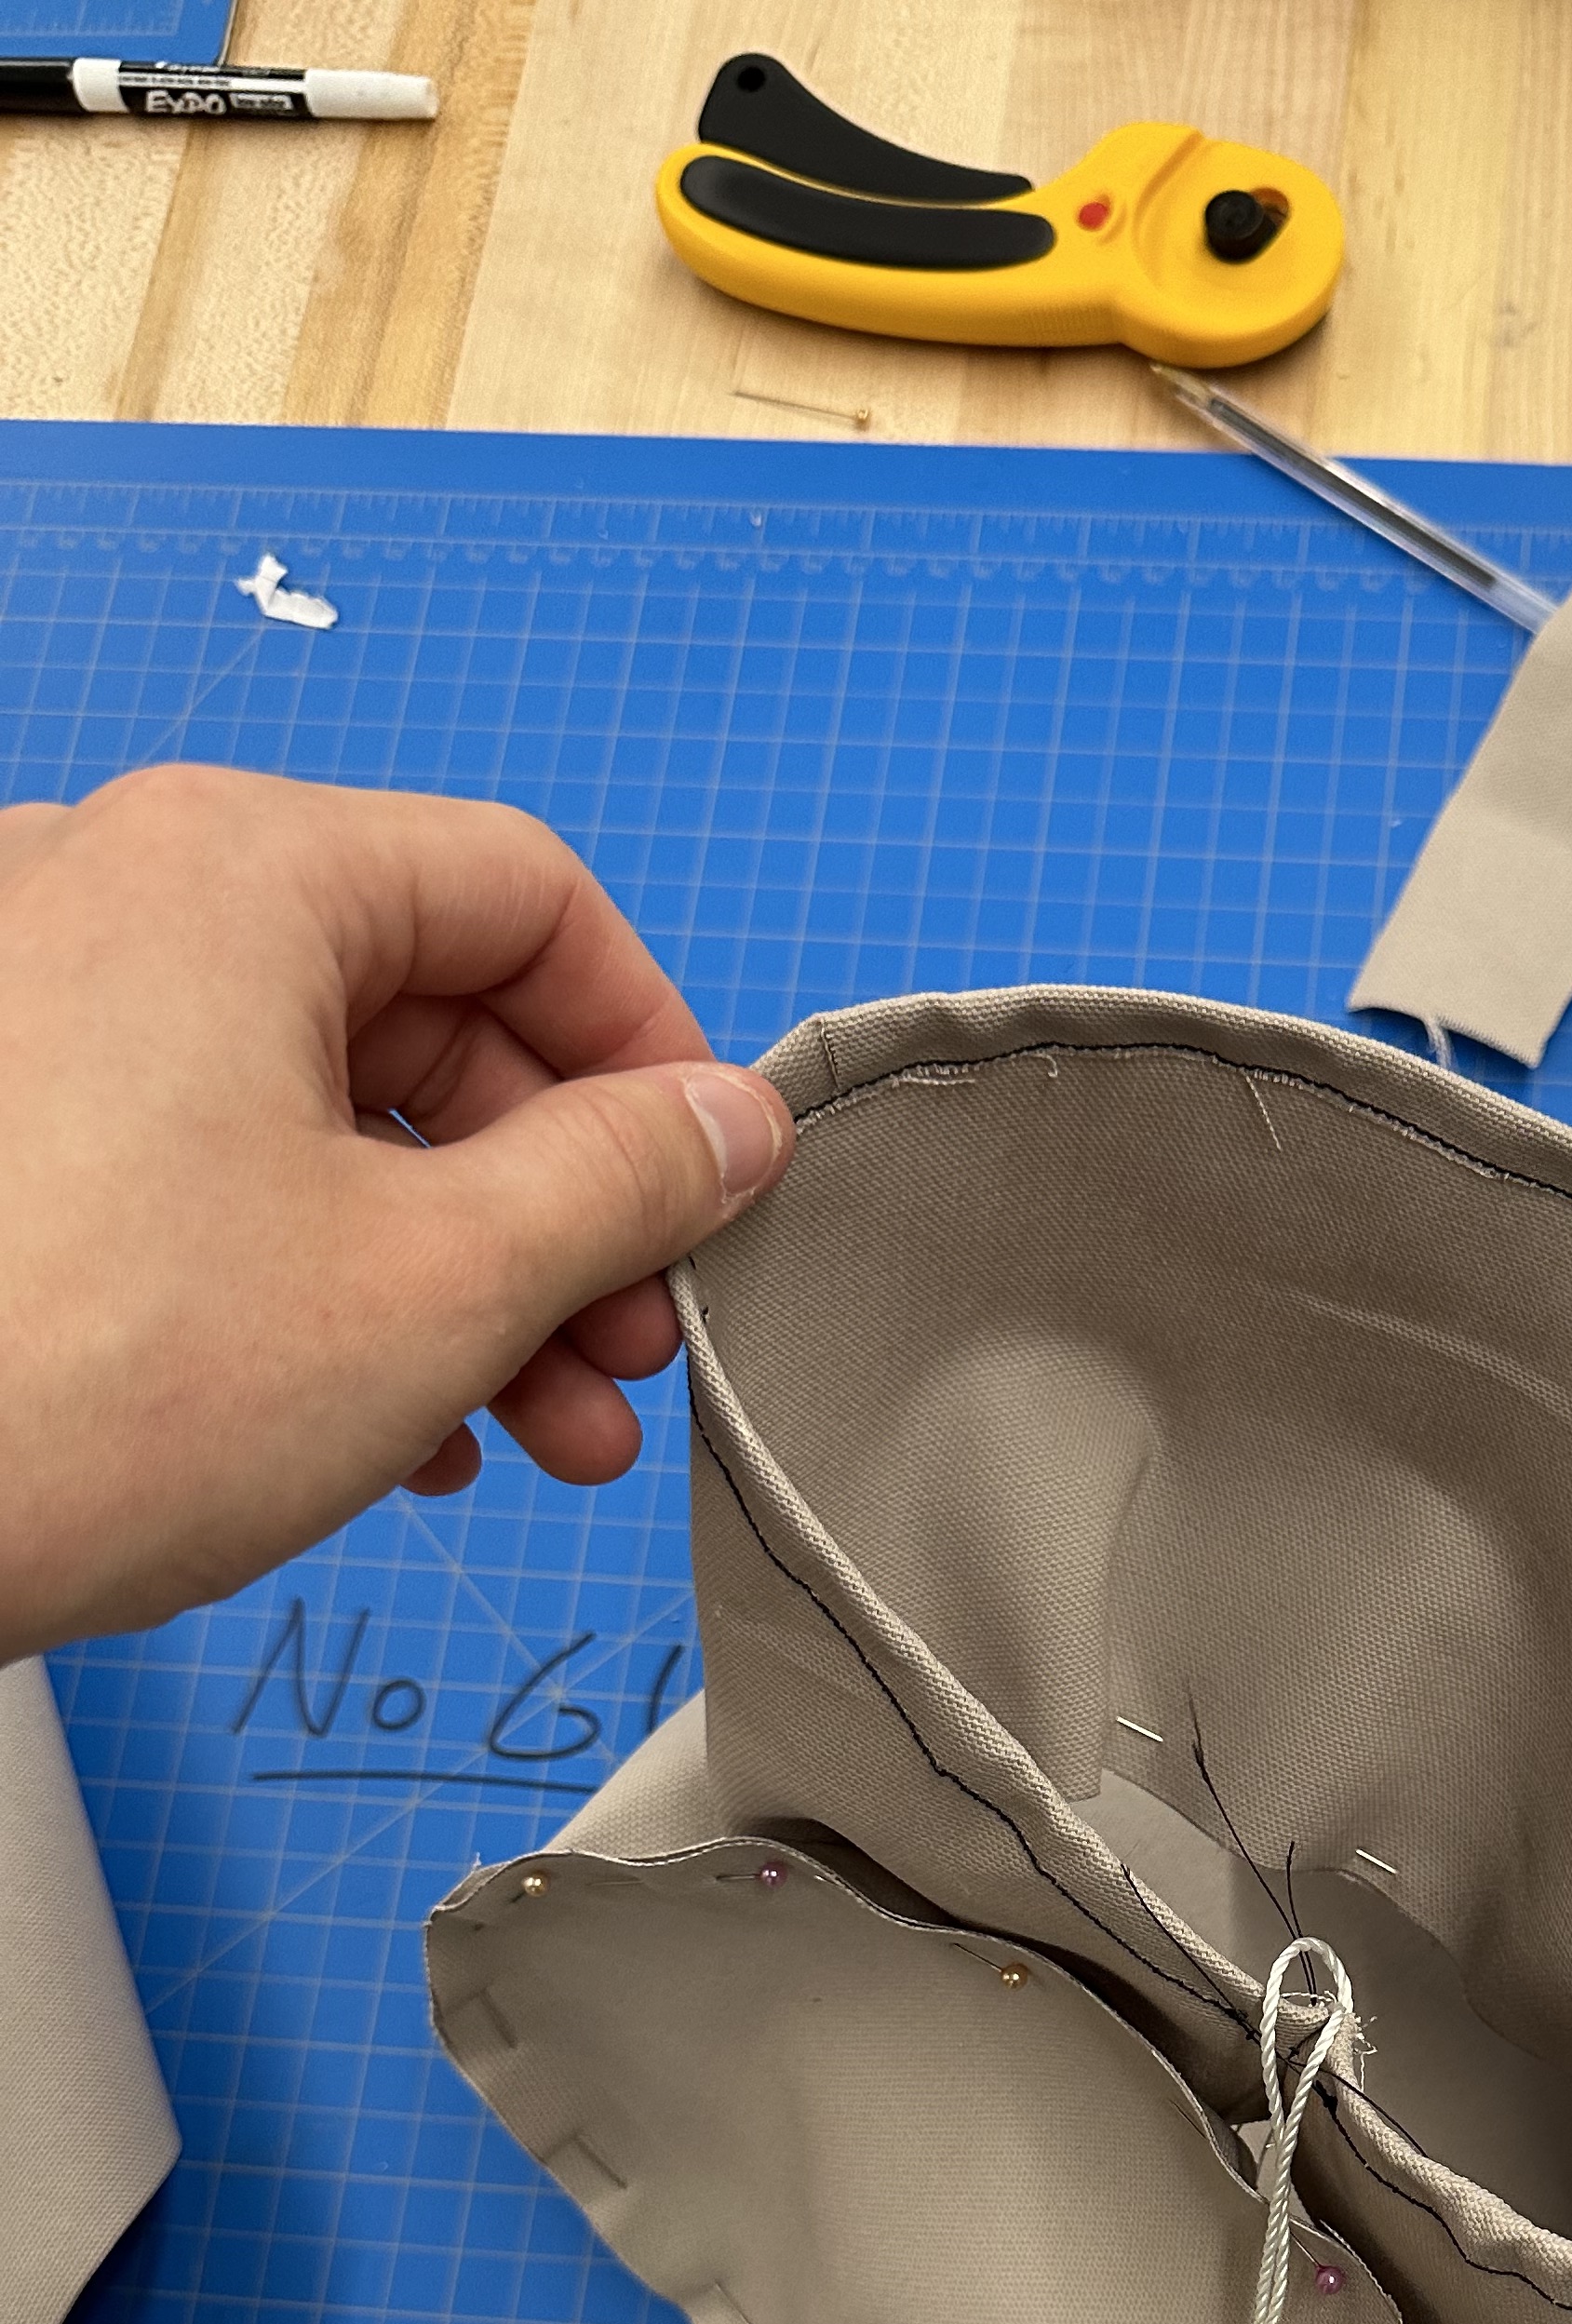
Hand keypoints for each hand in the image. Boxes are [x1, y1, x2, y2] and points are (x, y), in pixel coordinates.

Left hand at [0, 764, 796, 1661]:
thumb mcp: (442, 1281)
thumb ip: (621, 1182)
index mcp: (236, 871)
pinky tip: (395, 1427)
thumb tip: (726, 1128)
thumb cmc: (86, 1383)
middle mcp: (116, 899)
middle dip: (561, 1209)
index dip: (652, 1050)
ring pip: (323, 1114)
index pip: (527, 898)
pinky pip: (210, 1168)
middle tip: (629, 1350)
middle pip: (428, 1016)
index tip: (705, 1182)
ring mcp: (35, 1013)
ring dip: (465, 1275)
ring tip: (537, 1429)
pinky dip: (327, 1281)